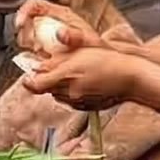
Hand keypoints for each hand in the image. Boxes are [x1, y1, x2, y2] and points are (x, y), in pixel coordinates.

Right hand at [14, 0, 143, 53]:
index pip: (33, 5)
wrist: (105, 64)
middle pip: (28, 23)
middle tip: (32, 47)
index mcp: (61, 15)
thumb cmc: (100, 51)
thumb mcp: (90, 41)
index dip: (23, 12)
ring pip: (28, 39)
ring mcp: (49, 38)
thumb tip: (61, 33)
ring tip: (40, 57)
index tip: (19, 25)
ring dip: (29, 49)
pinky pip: (33, 53)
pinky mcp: (48, 52)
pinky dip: (34, 59)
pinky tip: (42, 65)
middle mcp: (53, 24)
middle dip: (26, 35)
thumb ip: (75, 36)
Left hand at [22, 47, 138, 111]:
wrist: (131, 77)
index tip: (29, 73)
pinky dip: (71, 92)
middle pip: (46, 90)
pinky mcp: (87, 108)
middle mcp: (70, 93)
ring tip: (72, 74)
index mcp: (66, 77)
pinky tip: (83, 82)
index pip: (35, 84)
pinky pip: (71, 101)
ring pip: (58, 95)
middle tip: (54, 68)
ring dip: (59, 86)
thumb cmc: (108, 60)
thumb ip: (55, 60)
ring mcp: (78, 103)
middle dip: (47, 80)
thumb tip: (36, 66)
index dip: (29, 79)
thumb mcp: (79, 51)